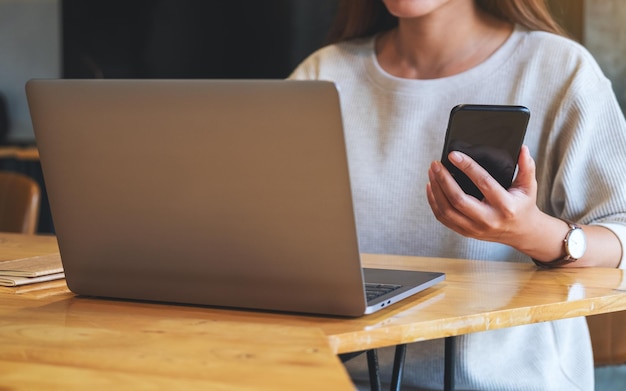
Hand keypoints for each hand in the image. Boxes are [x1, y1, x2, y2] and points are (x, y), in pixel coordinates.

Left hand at [426, 145, 540, 246]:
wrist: (521, 232)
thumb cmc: (523, 205)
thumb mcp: (529, 187)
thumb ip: (527, 167)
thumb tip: (522, 149)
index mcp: (505, 206)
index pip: (483, 183)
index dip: (467, 167)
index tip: (453, 155)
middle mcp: (488, 219)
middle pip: (459, 199)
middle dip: (444, 180)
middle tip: (436, 164)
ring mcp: (475, 228)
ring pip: (447, 210)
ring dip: (436, 190)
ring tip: (432, 172)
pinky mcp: (465, 232)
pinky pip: (443, 218)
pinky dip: (434, 202)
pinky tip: (431, 187)